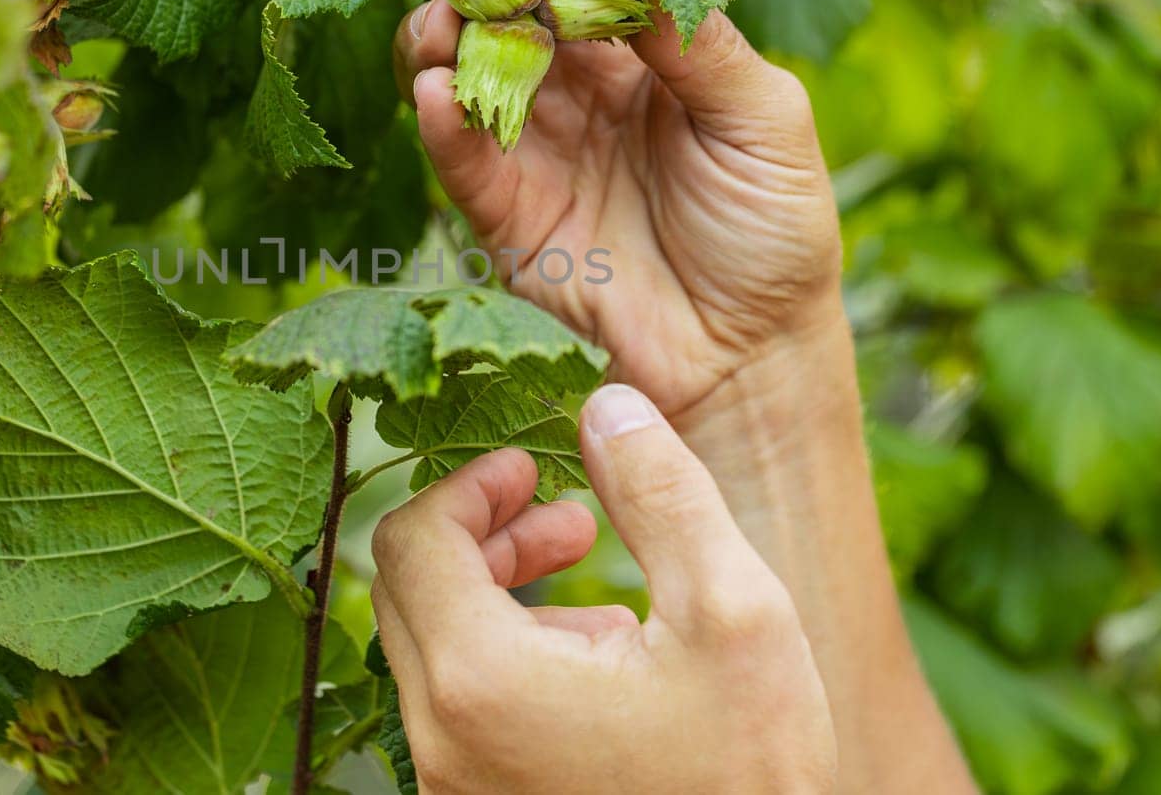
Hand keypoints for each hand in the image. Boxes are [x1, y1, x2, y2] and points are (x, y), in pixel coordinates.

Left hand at [371, 384, 835, 793]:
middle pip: (406, 590)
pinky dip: (506, 658)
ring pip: (432, 649)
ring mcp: (455, 785)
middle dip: (482, 532)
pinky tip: (600, 657)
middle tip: (560, 512)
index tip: (530, 468)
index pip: (411, 540)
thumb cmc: (753, 780)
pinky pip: (460, 710)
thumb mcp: (734, 612)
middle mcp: (442, 739)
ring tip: (593, 577)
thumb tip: (608, 404)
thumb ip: (661, 493)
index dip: (468, 485)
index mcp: (482, 682)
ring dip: (496, 591)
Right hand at [395, 0, 841, 416]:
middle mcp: (580, 91)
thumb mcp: (763, 122)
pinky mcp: (506, 216)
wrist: (746, 352)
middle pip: (512, 14)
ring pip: (467, 75)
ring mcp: (537, 151)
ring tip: (440, 23)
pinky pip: (461, 159)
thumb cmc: (772, 232)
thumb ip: (699, 46)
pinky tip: (435, 94)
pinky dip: (440, 122)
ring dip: (443, 40)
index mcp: (645, 55)